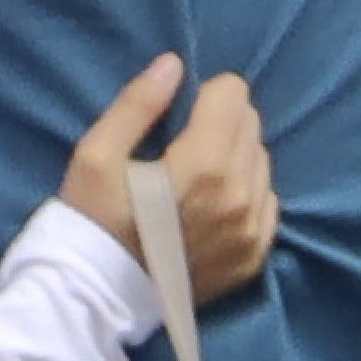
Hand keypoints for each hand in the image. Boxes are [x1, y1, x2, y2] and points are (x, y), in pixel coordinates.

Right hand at [59, 54, 277, 304]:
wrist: (100, 296)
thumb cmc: (93, 220)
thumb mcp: (98, 154)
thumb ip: (138, 105)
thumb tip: (173, 64)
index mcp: (206, 164)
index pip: (234, 96)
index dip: (206, 95)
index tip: (182, 112)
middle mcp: (241, 196)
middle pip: (251, 127)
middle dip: (222, 122)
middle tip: (186, 142)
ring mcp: (252, 230)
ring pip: (263, 164)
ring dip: (237, 157)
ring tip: (197, 175)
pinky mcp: (255, 256)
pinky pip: (268, 203)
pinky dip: (247, 193)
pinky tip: (213, 203)